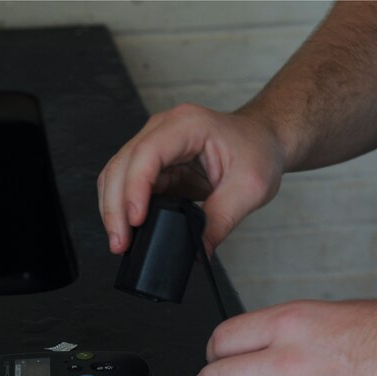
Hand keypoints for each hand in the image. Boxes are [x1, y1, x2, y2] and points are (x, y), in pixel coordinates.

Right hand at [97, 104, 283, 255]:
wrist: (263, 140)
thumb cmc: (258, 151)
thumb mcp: (250, 187)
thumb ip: (222, 219)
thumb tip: (198, 250)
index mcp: (188, 125)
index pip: (147, 153)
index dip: (135, 187)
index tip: (136, 219)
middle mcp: (163, 129)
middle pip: (122, 165)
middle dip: (116, 207)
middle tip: (121, 242)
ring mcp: (154, 144)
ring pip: (116, 175)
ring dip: (113, 210)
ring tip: (120, 243)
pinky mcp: (154, 164)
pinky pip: (127, 184)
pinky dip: (122, 209)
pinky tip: (128, 231)